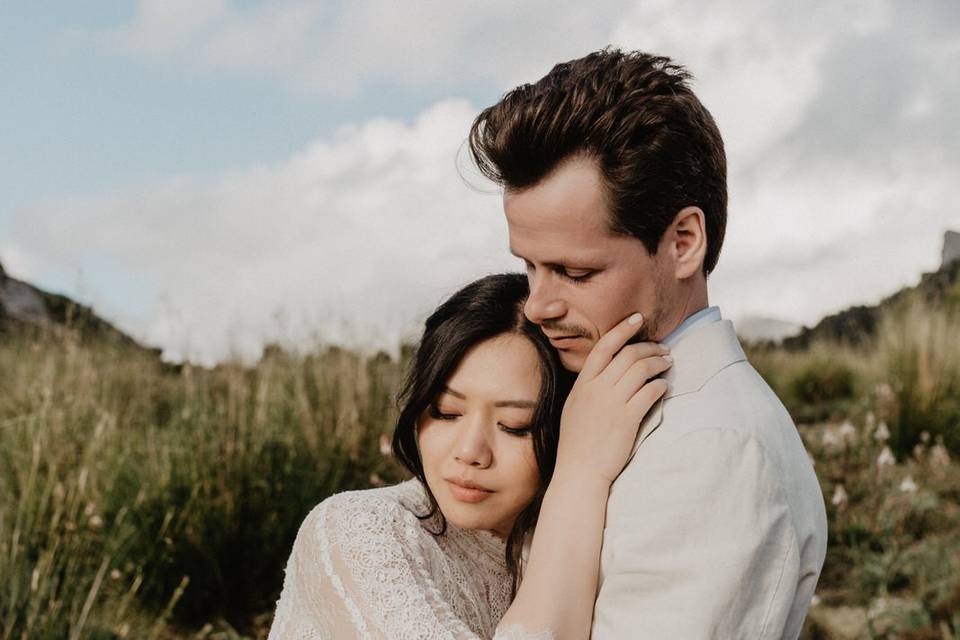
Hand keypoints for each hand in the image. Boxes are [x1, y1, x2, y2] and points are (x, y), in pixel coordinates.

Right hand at [554, 313, 670, 487]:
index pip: (604, 346)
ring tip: (668, 363)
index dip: (622, 329)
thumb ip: (589, 386)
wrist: (580, 470)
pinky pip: (650, 393)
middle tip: (662, 349)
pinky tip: (664, 386)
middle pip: (629, 355)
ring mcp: (612, 403)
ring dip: (659, 363)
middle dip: (650, 347)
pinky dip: (660, 385)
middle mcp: (597, 388)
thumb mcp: (575, 406)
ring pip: (642, 369)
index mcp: (583, 383)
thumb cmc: (577, 441)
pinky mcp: (628, 419)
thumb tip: (607, 371)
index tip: (637, 318)